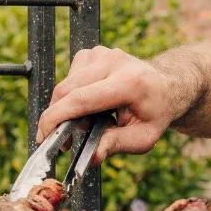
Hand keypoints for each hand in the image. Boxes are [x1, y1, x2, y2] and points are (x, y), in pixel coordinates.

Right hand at [38, 46, 185, 161]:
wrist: (166, 86)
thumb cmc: (156, 113)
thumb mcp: (143, 138)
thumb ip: (115, 146)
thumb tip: (91, 158)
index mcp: (130, 82)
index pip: (80, 99)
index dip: (56, 118)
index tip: (43, 137)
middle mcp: (115, 61)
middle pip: (66, 90)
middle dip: (57, 117)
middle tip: (65, 141)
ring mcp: (103, 53)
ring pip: (65, 84)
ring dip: (68, 107)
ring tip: (90, 122)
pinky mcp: (94, 52)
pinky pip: (71, 77)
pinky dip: (74, 95)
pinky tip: (92, 102)